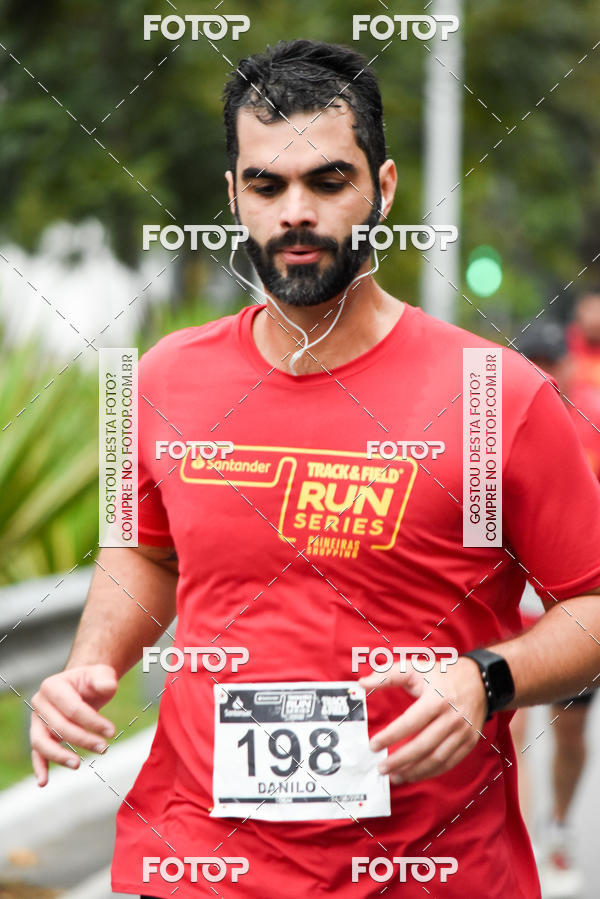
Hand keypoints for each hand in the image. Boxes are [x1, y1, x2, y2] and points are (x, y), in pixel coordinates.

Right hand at [30, 664, 117, 785]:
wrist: (82, 685)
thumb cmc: (92, 681)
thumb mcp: (101, 674)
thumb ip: (104, 679)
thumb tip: (107, 687)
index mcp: (52, 686)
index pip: (72, 708)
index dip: (92, 721)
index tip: (112, 732)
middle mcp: (40, 703)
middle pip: (59, 727)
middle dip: (83, 739)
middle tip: (104, 748)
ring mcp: (37, 720)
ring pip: (42, 742)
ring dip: (59, 756)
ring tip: (78, 764)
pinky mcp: (40, 735)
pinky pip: (37, 753)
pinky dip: (39, 767)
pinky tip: (44, 782)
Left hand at [360, 657, 487, 783]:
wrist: (480, 681)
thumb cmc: (442, 675)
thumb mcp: (415, 668)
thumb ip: (387, 675)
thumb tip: (362, 684)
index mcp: (437, 699)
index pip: (410, 723)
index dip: (390, 736)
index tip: (373, 745)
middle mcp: (452, 718)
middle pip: (423, 746)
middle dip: (399, 760)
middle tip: (381, 768)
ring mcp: (463, 732)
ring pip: (436, 759)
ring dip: (414, 771)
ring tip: (394, 776)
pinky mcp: (469, 742)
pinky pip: (448, 763)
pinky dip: (430, 772)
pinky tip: (414, 773)